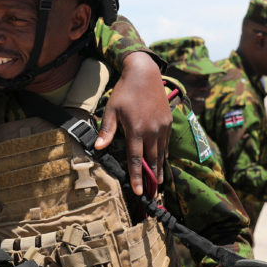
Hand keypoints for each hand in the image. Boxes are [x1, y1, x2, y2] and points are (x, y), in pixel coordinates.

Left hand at [98, 51, 170, 194]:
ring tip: (159, 183)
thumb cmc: (124, 91)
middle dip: (150, 178)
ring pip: (161, 153)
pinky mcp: (167, 122)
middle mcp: (151, 130)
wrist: (144, 73)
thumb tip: (99, 147)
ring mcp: (161, 126)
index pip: (136, 159)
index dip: (136, 176)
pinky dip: (164, 154)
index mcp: (135, 129)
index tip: (138, 191)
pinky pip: (166, 143)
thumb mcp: (112, 109)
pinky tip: (162, 162)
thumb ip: (107, 130)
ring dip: (159, 169)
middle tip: (150, 193)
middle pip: (151, 160)